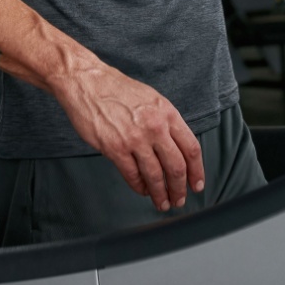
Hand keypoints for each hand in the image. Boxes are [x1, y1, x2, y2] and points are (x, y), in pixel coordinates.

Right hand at [53, 64, 204, 211]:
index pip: (191, 148)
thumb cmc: (116, 89)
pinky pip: (133, 175)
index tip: (196, 184)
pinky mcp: (115, 148)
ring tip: (162, 202)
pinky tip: (142, 189)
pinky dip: (140, 187)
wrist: (87, 82)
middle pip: (176, 167)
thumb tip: (176, 148)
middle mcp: (154, 126)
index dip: (197, 171)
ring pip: (156, 176)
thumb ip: (165, 122)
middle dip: (180, 189)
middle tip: (179, 198)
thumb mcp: (151, 99)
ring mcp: (135, 139)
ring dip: (161, 194)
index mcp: (166, 112)